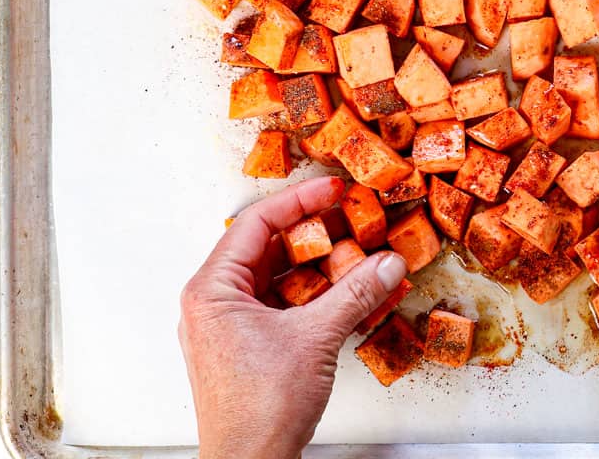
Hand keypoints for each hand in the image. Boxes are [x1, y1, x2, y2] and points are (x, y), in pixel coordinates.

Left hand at [178, 176, 407, 458]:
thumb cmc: (258, 411)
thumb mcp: (315, 338)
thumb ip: (355, 293)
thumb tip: (386, 262)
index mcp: (211, 291)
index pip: (256, 224)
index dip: (299, 201)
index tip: (332, 189)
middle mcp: (214, 304)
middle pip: (269, 248)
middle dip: (315, 234)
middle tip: (351, 217)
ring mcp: (230, 327)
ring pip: (279, 278)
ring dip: (321, 266)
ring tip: (359, 254)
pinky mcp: (249, 347)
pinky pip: (285, 305)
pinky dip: (317, 296)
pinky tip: (351, 293)